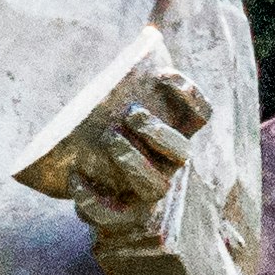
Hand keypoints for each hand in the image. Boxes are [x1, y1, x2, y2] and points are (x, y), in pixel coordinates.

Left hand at [67, 66, 210, 240]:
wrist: (98, 201)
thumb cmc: (108, 146)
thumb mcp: (117, 118)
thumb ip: (122, 94)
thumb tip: (124, 55)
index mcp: (171, 139)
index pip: (199, 116)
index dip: (190, 96)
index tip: (163, 74)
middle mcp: (167, 168)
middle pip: (182, 153)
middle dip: (158, 132)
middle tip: (131, 114)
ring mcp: (147, 197)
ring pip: (155, 186)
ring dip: (133, 160)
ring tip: (110, 139)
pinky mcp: (121, 219)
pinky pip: (111, 216)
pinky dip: (92, 199)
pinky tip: (75, 178)